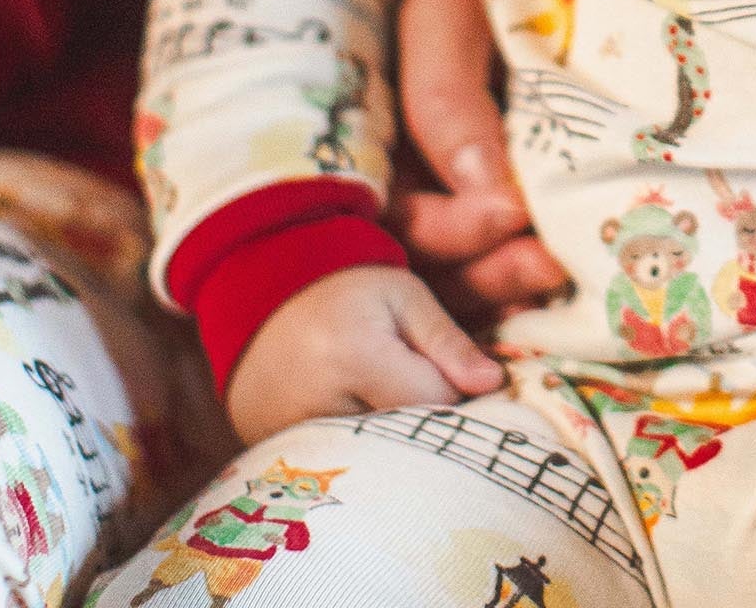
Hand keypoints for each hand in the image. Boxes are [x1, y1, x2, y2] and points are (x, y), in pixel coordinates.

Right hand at [225, 264, 505, 445]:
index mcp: (357, 356)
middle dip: (423, 420)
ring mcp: (290, 435)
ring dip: (389, 437)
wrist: (262, 294)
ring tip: (378, 394)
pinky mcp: (274, 450)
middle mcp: (320, 403)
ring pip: (372, 458)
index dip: (453, 389)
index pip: (435, 402)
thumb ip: (448, 341)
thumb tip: (493, 384)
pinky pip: (334, 466)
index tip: (449, 371)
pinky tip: (351, 413)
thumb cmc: (346, 289)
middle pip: (405, 438)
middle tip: (413, 383)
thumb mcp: (404, 297)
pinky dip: (354, 450)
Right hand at [392, 0, 568, 328]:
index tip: (510, 212)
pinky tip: (569, 265)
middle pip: (423, 260)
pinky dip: (526, 268)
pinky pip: (498, 250)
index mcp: (366, 130)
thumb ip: (447, 96)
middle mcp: (399, 172)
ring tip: (563, 267)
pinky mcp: (500, 186)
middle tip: (548, 261)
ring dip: (507, 280)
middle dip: (482, 271)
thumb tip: (490, 200)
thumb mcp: (449, 5)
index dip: (445, 231)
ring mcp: (448, 186)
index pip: (388, 216)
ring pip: (459, 270)